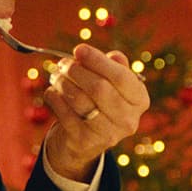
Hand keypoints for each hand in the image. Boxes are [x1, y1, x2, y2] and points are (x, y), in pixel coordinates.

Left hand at [40, 44, 148, 179]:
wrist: (87, 140)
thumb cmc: (100, 101)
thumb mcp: (112, 83)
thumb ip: (114, 66)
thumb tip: (113, 56)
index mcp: (139, 100)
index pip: (121, 77)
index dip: (98, 61)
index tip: (79, 49)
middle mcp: (128, 119)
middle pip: (99, 88)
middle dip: (76, 71)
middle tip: (63, 64)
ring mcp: (107, 134)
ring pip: (80, 100)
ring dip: (63, 83)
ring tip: (56, 76)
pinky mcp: (85, 141)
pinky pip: (65, 114)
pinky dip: (55, 99)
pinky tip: (52, 92)